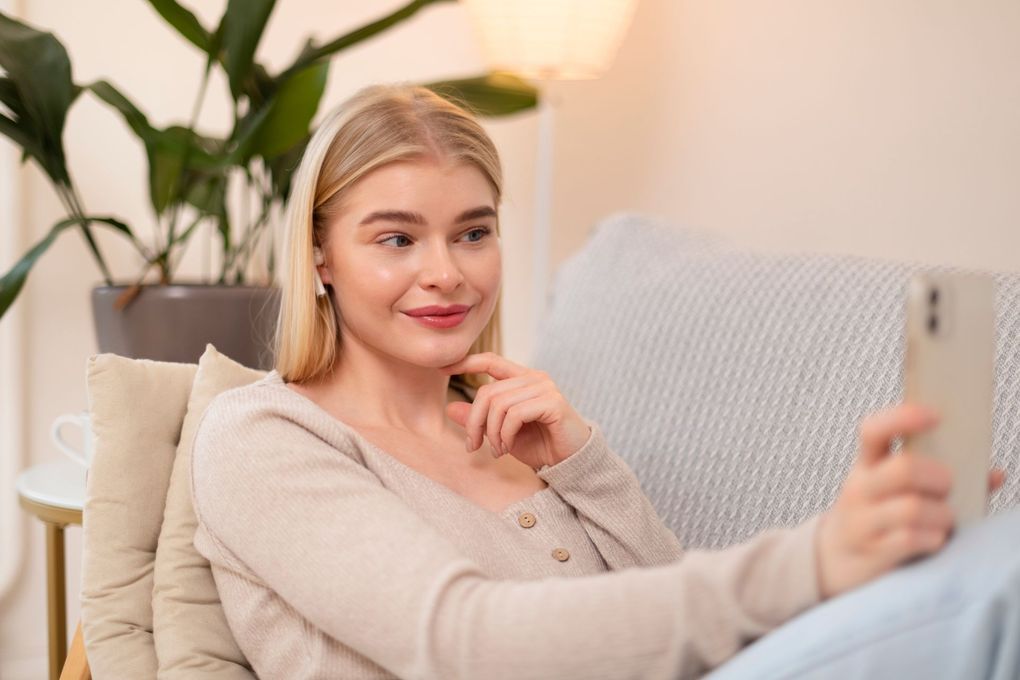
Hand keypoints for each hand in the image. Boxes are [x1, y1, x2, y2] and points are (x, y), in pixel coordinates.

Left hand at [439, 352, 590, 470]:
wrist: (570, 462)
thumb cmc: (539, 445)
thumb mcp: (501, 433)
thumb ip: (479, 419)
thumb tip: (449, 408)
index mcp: (522, 379)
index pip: (492, 360)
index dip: (467, 362)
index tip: (443, 369)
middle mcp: (534, 378)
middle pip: (488, 391)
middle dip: (475, 422)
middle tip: (473, 446)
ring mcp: (545, 388)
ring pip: (499, 404)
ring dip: (491, 433)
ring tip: (497, 450)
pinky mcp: (553, 403)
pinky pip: (514, 414)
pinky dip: (504, 435)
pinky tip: (507, 448)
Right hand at [816, 403, 1006, 599]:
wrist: (835, 559)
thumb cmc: (880, 518)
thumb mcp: (894, 491)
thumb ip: (941, 480)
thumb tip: (994, 474)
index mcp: (867, 465)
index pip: (873, 430)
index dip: (902, 418)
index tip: (935, 416)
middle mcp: (860, 488)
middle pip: (903, 469)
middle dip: (938, 477)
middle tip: (947, 486)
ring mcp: (862, 519)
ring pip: (912, 508)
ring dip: (941, 514)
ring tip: (943, 519)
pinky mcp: (871, 549)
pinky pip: (912, 539)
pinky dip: (933, 538)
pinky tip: (933, 539)